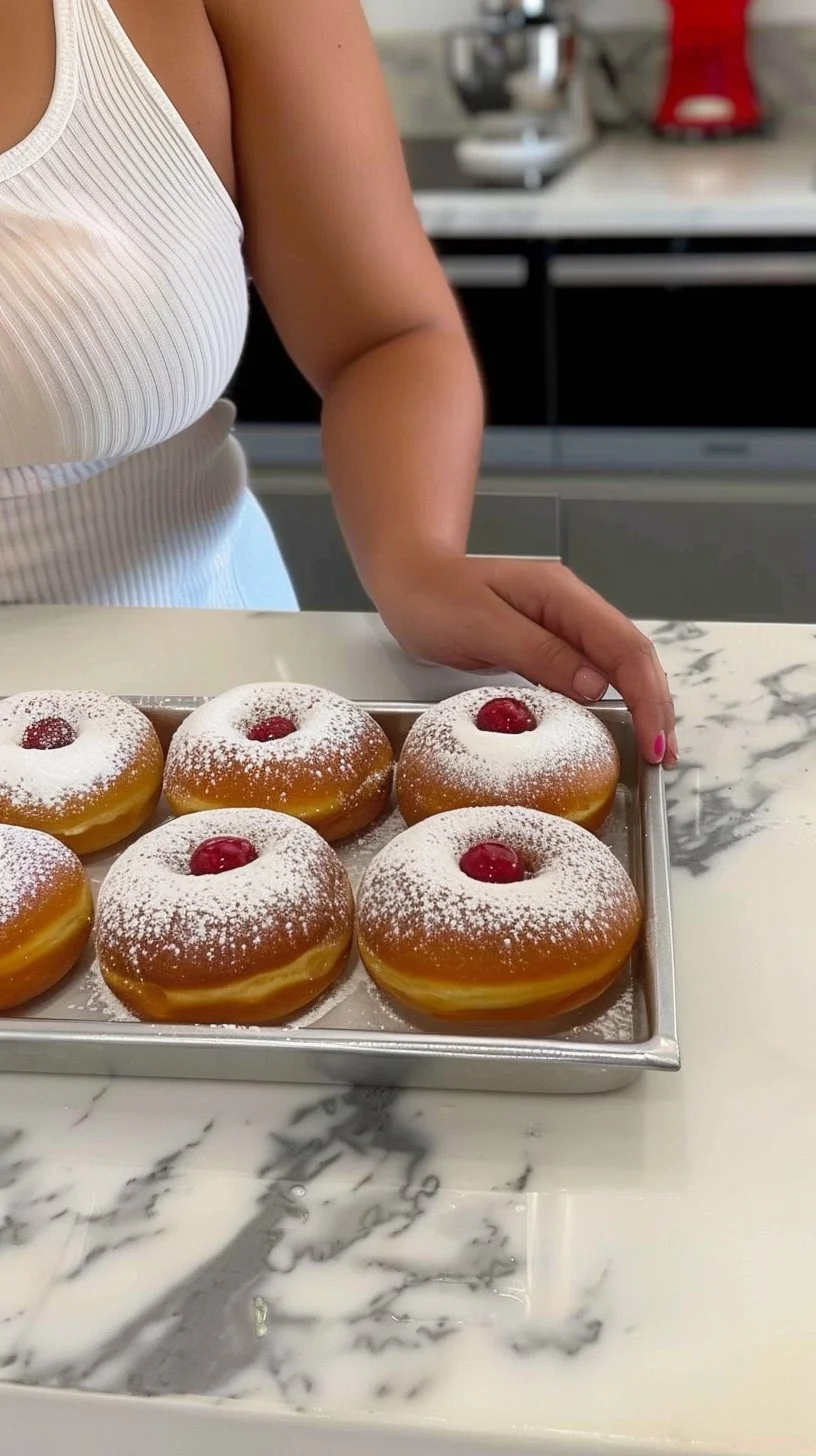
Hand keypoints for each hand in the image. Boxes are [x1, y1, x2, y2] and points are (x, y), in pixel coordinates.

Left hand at [373, 553, 677, 765]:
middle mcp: (573, 606)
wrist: (408, 577)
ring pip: (620, 666)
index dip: (647, 698)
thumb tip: (598, 688)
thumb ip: (540, 654)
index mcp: (562, 596)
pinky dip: (614, 701)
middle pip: (634, 657)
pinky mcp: (550, 642)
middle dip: (657, 707)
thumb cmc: (433, 598)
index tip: (655, 744)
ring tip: (654, 750)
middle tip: (664, 758)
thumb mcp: (482, 627)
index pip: (625, 648)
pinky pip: (594, 672)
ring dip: (642, 706)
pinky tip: (621, 726)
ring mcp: (564, 623)